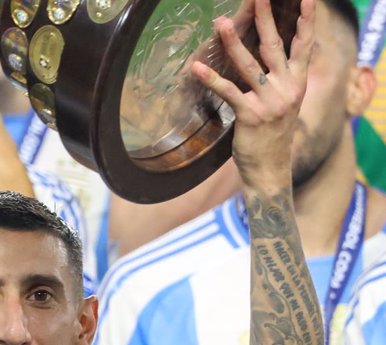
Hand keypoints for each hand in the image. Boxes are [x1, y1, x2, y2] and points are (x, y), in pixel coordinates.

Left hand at [192, 0, 314, 189]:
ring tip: (220, 23)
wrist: (270, 168)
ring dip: (233, 42)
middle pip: (275, 46)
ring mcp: (270, 102)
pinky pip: (228, 92)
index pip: (304, 45)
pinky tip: (197, 68)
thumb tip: (268, 55)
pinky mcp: (250, 115)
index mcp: (298, 83)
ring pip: (249, 65)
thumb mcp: (284, 103)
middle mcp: (288, 89)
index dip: (307, 21)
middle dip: (266, 19)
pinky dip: (211, 79)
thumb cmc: (272, 134)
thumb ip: (280, 79)